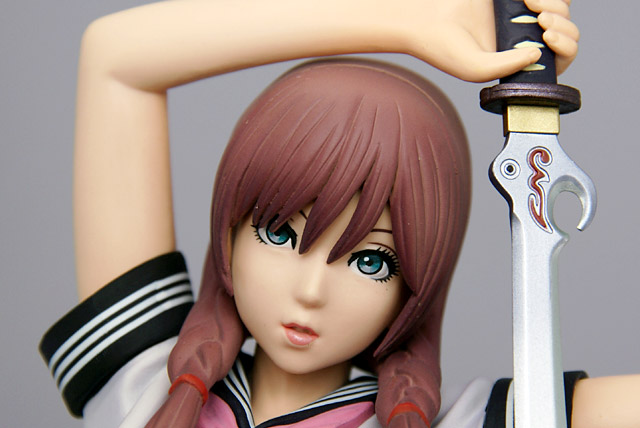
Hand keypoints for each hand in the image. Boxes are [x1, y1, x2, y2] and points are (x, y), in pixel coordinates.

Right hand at [401, 0, 577, 81]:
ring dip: (555, 6)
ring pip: (561, 9)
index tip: (547, 38)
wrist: (425, 18)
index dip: (564, 49)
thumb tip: (539, 53)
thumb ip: (507, 67)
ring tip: (530, 4)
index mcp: (517, 62)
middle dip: (563, 26)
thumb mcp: (476, 69)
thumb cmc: (444, 48)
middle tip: (540, 21)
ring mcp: (520, 15)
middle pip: (565, 32)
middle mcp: (522, 39)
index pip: (557, 60)